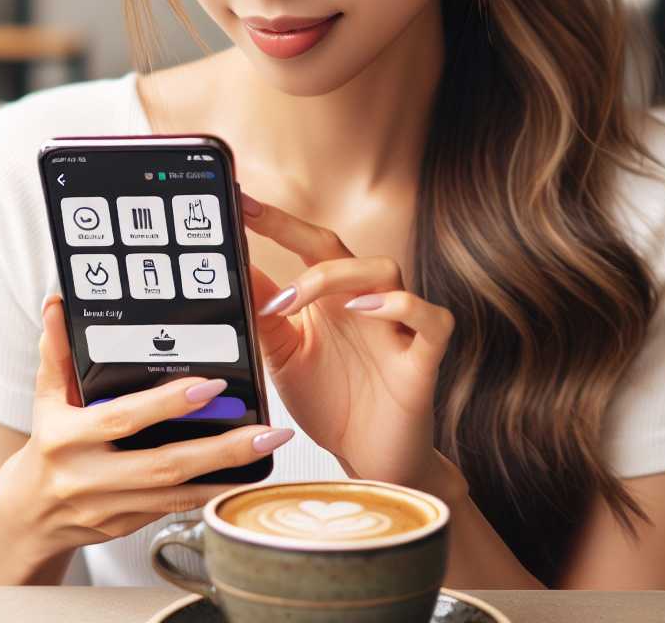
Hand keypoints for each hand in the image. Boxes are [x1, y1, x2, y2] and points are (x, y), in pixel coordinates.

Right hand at [0, 294, 295, 554]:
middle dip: (220, 449)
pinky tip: (243, 478)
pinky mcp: (125, 527)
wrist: (29, 516)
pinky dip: (209, 494)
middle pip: (162, 465)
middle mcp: (87, 477)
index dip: (165, 404)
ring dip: (226, 474)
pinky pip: (173, 510)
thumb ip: (57, 352)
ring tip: (266, 450)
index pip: (122, 418)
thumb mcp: (47, 398)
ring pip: (176, 495)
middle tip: (266, 430)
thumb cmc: (46, 448)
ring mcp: (108, 508)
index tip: (209, 386)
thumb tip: (58, 305)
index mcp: (65, 438)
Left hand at [239, 189, 457, 493]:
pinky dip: (404, 307)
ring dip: (340, 274)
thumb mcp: (284, 358)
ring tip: (298, 296)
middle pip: (343, 247)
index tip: (240, 200)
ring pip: (386, 270)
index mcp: (331, 301)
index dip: (276, 221)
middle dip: (298, 233)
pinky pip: (432, 319)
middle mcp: (365, 305)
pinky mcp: (422, 361)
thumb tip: (232, 274)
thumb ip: (264, 316)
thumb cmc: (333, 404)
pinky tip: (366, 311)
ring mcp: (397, 330)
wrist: (372, 464)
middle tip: (255, 238)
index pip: (307, 245)